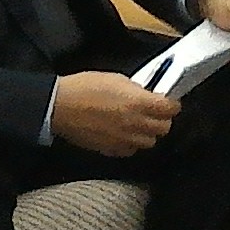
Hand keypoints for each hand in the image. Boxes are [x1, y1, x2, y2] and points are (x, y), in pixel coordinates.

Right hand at [51, 71, 176, 156]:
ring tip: (139, 124)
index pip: (170, 109)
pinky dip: (131, 144)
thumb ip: (137, 90)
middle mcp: (135, 123)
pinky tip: (124, 134)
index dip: (172, 105)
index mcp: (139, 103)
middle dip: (162, 119)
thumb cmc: (84, 87)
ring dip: (148, 133)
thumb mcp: (116, 79)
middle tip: (155, 113)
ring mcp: (123, 139)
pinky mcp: (110, 149)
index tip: (169, 102)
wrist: (57, 106)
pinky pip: (130, 150)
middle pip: (164, 128)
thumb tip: (147, 96)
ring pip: (149, 142)